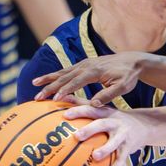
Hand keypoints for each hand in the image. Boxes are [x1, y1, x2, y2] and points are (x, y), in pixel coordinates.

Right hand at [32, 52, 146, 106]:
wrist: (132, 61)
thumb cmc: (128, 76)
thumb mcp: (122, 87)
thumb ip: (108, 95)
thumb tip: (93, 104)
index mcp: (94, 71)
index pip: (76, 82)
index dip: (65, 90)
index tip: (55, 99)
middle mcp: (86, 65)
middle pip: (64, 77)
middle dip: (50, 87)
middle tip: (38, 97)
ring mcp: (83, 64)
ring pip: (62, 72)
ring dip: (48, 79)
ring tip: (34, 84)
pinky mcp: (83, 64)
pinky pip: (66, 70)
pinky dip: (54, 75)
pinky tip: (45, 80)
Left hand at [63, 101, 150, 165]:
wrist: (145, 126)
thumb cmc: (115, 119)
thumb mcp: (103, 109)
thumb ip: (83, 103)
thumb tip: (61, 95)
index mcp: (106, 112)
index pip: (91, 109)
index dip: (79, 111)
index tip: (65, 115)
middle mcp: (115, 122)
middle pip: (102, 124)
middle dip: (90, 130)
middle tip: (77, 136)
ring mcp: (123, 135)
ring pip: (114, 142)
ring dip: (106, 149)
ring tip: (96, 156)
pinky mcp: (129, 147)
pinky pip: (123, 157)